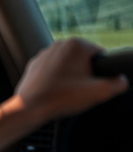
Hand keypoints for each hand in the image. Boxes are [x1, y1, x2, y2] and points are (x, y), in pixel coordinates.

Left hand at [13, 38, 127, 119]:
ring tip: (65, 92)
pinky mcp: (34, 64)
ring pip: (66, 66)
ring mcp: (44, 54)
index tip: (92, 84)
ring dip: (69, 77)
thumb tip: (121, 81)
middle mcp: (58, 44)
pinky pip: (51, 71)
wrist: (30, 107)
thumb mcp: (99, 92)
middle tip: (79, 90)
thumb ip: (118, 84)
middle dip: (84, 74)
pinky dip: (55, 80)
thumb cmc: (61, 97)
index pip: (100, 55)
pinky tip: (54, 91)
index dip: (101, 72)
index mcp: (76, 44)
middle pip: (82, 60)